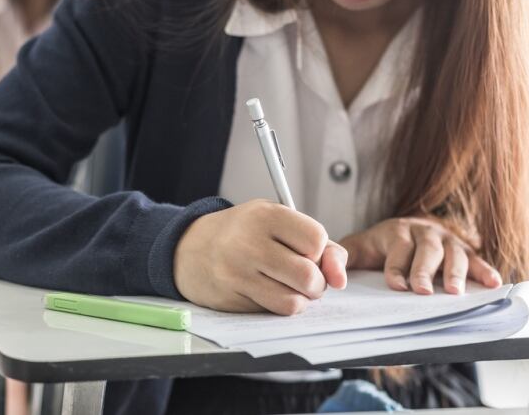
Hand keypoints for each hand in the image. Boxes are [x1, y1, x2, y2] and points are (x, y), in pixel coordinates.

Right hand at [174, 199, 347, 314]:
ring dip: (300, 299)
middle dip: (316, 283)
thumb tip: (340, 277)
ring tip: (288, 286)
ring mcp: (237, 272)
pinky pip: (273, 312)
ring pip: (293, 301)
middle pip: (308, 275)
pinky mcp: (231, 297)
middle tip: (305, 277)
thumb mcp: (277, 222)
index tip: (308, 251)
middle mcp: (249, 242)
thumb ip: (319, 245)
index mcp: (265, 215)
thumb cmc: (240, 233)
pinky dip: (280, 306)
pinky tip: (269, 292)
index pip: (316, 240)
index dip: (319, 252)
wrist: (189, 248)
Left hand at [340, 217, 501, 294]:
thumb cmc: (375, 248)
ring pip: (453, 253)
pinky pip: (476, 259)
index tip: (396, 286)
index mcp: (396, 231)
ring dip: (456, 272)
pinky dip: (485, 271)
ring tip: (455, 292)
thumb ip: (342, 258)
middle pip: (427, 250)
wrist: (398, 234)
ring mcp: (446, 239)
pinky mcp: (463, 250)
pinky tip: (493, 284)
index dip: (397, 267)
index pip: (398, 248)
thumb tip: (333, 276)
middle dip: (424, 271)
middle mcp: (423, 232)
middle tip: (422, 292)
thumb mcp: (356, 249)